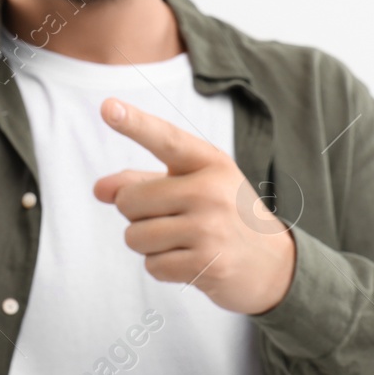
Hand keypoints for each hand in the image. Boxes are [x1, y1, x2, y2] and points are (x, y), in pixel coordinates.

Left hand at [92, 97, 294, 314]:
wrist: (273, 263)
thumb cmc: (223, 215)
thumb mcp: (192, 186)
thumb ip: (143, 182)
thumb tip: (100, 189)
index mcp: (209, 161)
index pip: (165, 139)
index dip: (134, 123)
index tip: (107, 107)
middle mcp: (211, 189)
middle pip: (130, 201)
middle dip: (137, 215)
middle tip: (172, 219)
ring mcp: (210, 227)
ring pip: (135, 236)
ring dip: (148, 245)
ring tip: (183, 241)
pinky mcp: (207, 264)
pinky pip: (152, 265)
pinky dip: (163, 267)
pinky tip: (191, 262)